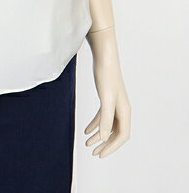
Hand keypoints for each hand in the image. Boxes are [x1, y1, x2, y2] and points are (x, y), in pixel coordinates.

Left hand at [84, 30, 131, 157]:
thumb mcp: (105, 99)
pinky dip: (95, 124)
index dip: (111, 147)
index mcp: (125, 111)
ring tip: (87, 143)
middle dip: (104, 144)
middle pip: (115, 133)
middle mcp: (122, 109)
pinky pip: (102, 116)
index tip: (100, 154)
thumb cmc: (106, 75)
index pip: (122, 136)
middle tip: (92, 152)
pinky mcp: (106, 97)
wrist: (103, 56)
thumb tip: (103, 138)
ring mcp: (114, 103)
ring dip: (98, 135)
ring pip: (108, 125)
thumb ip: (105, 119)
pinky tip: (86, 130)